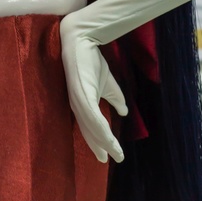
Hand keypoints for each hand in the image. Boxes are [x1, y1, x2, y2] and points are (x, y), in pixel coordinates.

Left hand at [60, 15, 126, 163]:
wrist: (82, 41)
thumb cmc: (91, 61)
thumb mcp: (107, 84)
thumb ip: (114, 98)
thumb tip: (124, 112)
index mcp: (82, 106)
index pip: (91, 129)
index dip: (99, 143)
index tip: (107, 157)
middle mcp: (77, 106)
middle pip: (90, 132)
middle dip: (102, 147)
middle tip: (114, 159)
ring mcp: (78, 100)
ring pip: (91, 127)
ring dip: (104, 141)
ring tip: (115, 152)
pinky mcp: (80, 93)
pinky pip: (91, 114)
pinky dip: (99, 128)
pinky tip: (108, 137)